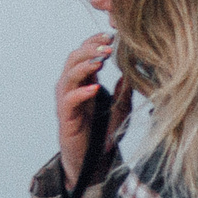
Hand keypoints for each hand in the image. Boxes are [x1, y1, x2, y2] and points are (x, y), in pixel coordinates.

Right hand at [57, 33, 132, 190]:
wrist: (91, 162)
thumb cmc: (102, 135)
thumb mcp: (120, 110)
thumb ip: (124, 92)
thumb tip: (131, 74)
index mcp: (83, 83)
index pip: (83, 54)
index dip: (94, 42)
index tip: (112, 35)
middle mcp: (71, 88)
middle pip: (73, 59)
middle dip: (89, 48)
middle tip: (107, 44)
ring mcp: (66, 102)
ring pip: (68, 75)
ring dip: (85, 65)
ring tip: (101, 60)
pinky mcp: (66, 118)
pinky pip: (69, 100)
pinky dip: (81, 92)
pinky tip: (95, 88)